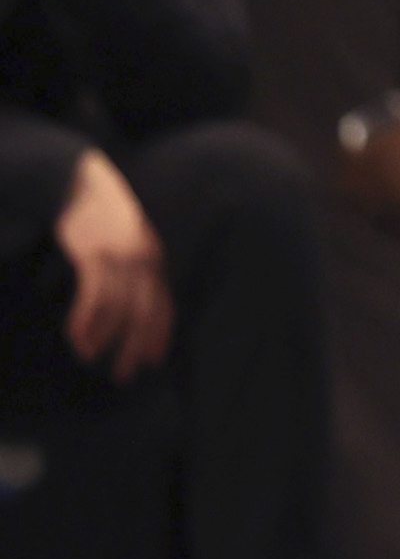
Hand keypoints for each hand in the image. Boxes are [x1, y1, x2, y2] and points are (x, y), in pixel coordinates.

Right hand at [56, 146, 169, 381]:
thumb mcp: (131, 239)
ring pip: (117, 309)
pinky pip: (93, 296)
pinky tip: (76, 337)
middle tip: (125, 375)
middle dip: (134, 347)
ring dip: (103, 338)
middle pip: (145, 313)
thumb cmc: (105, 214)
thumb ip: (138, 267)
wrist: (80, 183)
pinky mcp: (94, 254)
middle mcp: (145, 259)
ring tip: (90, 357)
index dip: (158, 335)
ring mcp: (120, 256)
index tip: (151, 361)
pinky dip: (85, 320)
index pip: (165, 305)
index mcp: (157, 258)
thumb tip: (136, 301)